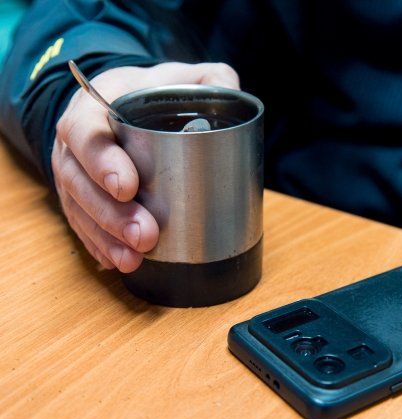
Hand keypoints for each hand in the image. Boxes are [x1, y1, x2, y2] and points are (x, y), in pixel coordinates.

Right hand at [52, 62, 239, 271]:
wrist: (121, 104)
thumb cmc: (149, 93)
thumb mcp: (178, 76)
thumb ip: (209, 79)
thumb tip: (230, 89)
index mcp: (94, 108)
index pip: (87, 133)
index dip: (102, 162)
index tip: (127, 187)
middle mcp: (75, 144)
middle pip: (80, 182)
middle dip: (111, 214)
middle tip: (145, 235)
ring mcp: (74, 174)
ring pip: (79, 210)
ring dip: (106, 237)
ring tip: (134, 258)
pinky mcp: (79, 199)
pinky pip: (80, 226)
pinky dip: (99, 246)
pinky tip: (119, 261)